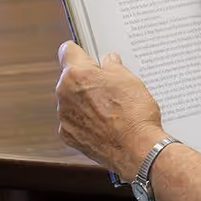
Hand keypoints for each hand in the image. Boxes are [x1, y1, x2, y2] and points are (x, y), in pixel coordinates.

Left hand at [56, 42, 164, 180]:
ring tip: (109, 108)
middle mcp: (64, 94)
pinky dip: (84, 120)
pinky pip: (73, 121)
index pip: (67, 51)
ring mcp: (64, 116)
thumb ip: (113, 66)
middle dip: (85, 79)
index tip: (84, 54)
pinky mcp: (68, 136)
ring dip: (84, 100)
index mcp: (77, 74)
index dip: (79, 51)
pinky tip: (103, 124)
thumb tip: (109, 61)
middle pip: (70, 77)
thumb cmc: (134, 113)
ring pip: (71, 100)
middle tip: (107, 86)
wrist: (137, 149)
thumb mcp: (129, 79)